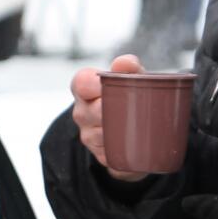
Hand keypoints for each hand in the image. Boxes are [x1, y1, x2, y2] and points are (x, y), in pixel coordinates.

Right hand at [70, 53, 150, 181]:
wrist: (133, 126)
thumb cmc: (128, 94)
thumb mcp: (131, 77)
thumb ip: (129, 67)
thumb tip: (124, 63)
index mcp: (84, 88)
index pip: (81, 84)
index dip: (94, 85)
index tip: (109, 86)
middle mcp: (82, 112)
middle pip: (92, 112)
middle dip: (111, 110)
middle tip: (130, 107)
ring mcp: (88, 136)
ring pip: (100, 135)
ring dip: (118, 131)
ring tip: (136, 126)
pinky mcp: (101, 155)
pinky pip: (110, 154)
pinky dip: (123, 150)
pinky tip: (134, 145)